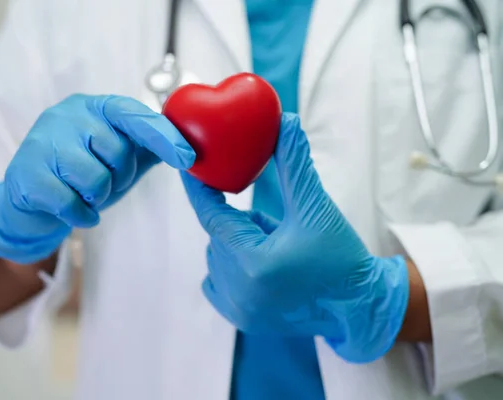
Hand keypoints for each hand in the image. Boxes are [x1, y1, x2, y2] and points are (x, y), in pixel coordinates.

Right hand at [0, 94, 194, 263]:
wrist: (29, 200)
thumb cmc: (81, 174)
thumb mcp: (117, 156)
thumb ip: (148, 146)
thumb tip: (189, 144)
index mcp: (94, 106)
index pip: (134, 115)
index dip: (163, 135)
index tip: (187, 158)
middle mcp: (67, 116)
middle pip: (118, 152)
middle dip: (119, 176)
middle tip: (103, 181)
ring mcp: (43, 143)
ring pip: (96, 179)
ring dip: (98, 197)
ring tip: (85, 193)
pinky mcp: (27, 175)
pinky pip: (72, 203)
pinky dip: (82, 215)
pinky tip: (75, 212)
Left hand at [182, 112, 408, 362]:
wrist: (358, 306)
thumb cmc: (340, 258)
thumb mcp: (316, 206)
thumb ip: (294, 164)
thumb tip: (284, 122)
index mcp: (254, 262)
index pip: (211, 216)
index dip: (199, 188)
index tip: (190, 166)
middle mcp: (239, 290)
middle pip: (219, 235)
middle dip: (239, 220)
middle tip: (272, 223)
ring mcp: (238, 309)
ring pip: (219, 255)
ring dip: (238, 242)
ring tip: (277, 248)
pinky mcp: (241, 319)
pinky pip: (218, 279)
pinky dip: (233, 264)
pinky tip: (264, 267)